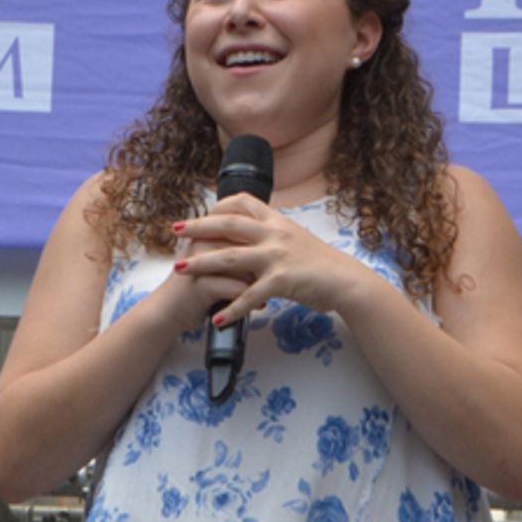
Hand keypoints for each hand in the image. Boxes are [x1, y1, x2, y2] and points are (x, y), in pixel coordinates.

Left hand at [169, 195, 366, 328]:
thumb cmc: (322, 264)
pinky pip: (250, 296)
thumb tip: (254, 236)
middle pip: (228, 224)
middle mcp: (274, 233)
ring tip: (181, 268)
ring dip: (202, 263)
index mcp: (277, 221)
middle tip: (175, 230)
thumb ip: (274, 236)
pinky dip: (232, 309)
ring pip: (231, 256)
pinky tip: (217, 319)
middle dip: (198, 227)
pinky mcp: (282, 280)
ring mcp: (277, 256)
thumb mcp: (297, 239)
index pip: (242, 202)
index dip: (218, 206)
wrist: (346, 280)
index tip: (201, 212)